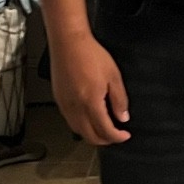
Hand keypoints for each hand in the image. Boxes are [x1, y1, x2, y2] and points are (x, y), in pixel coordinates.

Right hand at [50, 31, 130, 145]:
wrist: (68, 42)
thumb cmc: (90, 54)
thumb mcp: (114, 76)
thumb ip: (119, 100)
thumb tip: (122, 117)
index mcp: (91, 103)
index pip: (105, 131)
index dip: (117, 137)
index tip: (125, 135)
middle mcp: (76, 108)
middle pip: (90, 136)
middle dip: (105, 140)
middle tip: (115, 136)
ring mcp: (65, 105)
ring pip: (78, 131)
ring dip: (92, 134)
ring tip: (103, 129)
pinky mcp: (59, 100)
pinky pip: (70, 121)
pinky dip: (81, 126)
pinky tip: (88, 119)